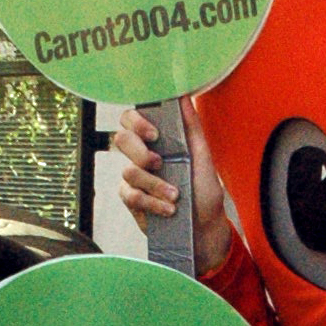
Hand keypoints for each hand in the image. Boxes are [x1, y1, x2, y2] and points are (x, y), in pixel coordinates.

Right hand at [112, 98, 234, 274]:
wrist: (204, 229)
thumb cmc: (204, 193)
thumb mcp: (203, 158)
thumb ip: (192, 128)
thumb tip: (183, 96)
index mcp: (158, 141)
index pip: (131, 119)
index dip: (136, 121)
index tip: (155, 134)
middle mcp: (142, 156)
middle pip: (121, 139)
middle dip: (140, 151)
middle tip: (159, 162)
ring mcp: (135, 179)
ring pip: (128, 170)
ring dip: (155, 184)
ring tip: (175, 196)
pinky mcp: (132, 201)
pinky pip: (131, 195)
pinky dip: (152, 202)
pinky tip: (169, 209)